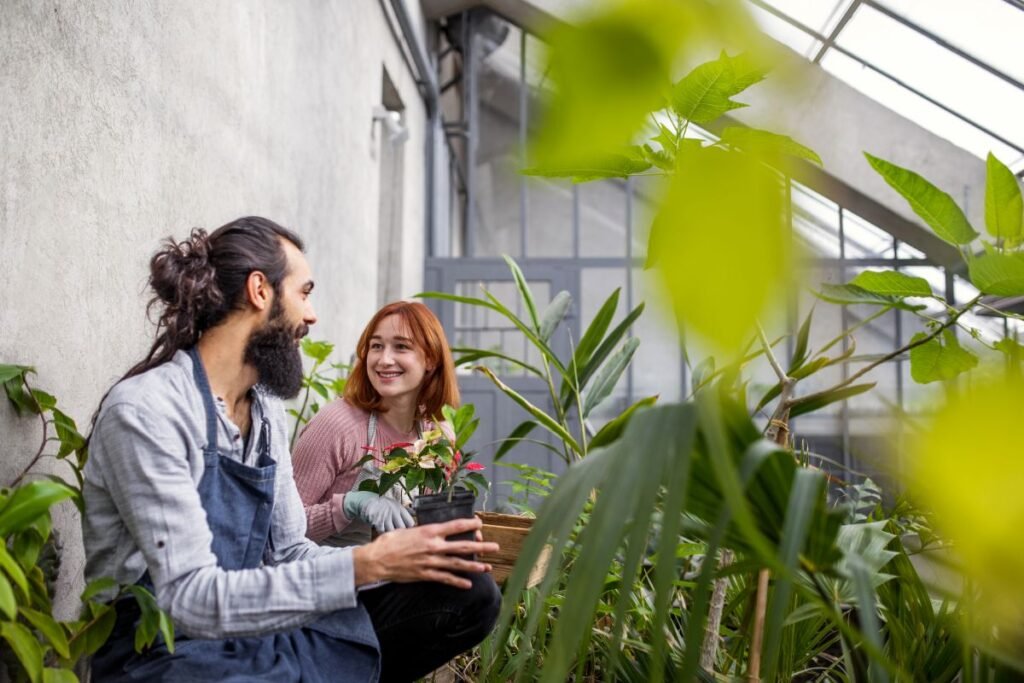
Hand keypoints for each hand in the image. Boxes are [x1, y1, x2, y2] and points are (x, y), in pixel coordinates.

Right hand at [343, 491, 413, 530]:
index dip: (410, 529)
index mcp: (400, 508)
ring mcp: (385, 516)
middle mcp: (394, 512)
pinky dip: (382, 533)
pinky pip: (382, 531)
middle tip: (398, 536)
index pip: (410, 522)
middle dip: (401, 534)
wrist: (367, 501)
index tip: (408, 532)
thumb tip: (415, 514)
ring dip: (391, 534)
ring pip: (392, 531)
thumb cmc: (383, 504)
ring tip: (390, 534)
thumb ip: (406, 511)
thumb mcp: (396, 505)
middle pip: (402, 528)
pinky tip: (382, 531)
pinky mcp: (377, 520)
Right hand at [353, 517, 499, 589]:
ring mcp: (430, 561)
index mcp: (429, 531)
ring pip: (457, 564)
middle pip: (463, 546)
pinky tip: (468, 584)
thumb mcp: (408, 529)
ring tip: (487, 567)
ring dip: (474, 566)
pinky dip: (457, 582)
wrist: (377, 560)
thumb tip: (433, 530)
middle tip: (495, 547)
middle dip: (481, 547)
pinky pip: (445, 579)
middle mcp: (433, 546)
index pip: (455, 526)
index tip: (480, 523)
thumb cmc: (390, 542)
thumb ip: (423, 531)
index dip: (470, 525)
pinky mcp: (425, 574)